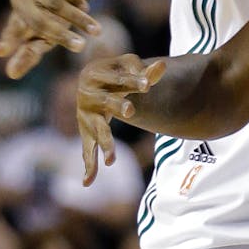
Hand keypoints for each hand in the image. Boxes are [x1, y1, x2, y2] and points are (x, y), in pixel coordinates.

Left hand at [0, 0, 99, 77]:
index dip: (7, 41)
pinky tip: (85, 8)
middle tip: (80, 47)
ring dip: (78, 19)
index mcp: (16, 19)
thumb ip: (29, 55)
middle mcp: (20, 1)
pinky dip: (76, 0)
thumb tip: (11, 74)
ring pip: (56, 5)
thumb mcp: (43, 37)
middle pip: (39, 22)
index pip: (12, 33)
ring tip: (96, 31)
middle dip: (62, 35)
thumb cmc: (51, 16)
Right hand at [77, 55, 166, 185]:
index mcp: (96, 74)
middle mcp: (88, 95)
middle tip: (131, 111)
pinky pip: (87, 150)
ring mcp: (86, 116)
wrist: (92, 83)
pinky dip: (88, 166)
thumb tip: (163, 66)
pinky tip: (88, 182)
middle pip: (106, 102)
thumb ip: (147, 72)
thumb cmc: (116, 74)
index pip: (118, 78)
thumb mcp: (129, 68)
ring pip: (98, 130)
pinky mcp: (87, 132)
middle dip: (117, 106)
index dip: (133, 81)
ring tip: (111, 160)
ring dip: (105, 143)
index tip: (148, 85)